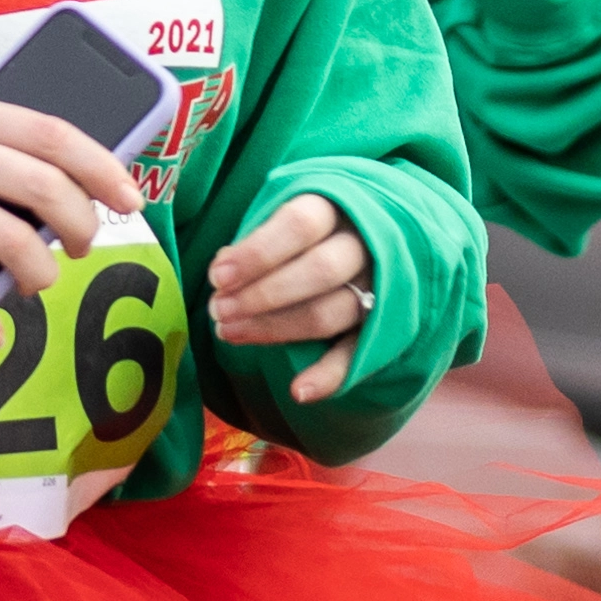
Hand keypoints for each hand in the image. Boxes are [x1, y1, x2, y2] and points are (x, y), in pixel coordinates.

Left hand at [208, 193, 374, 401]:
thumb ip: (260, 236)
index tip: (218, 276)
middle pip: (319, 270)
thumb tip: (223, 269)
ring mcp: (378, 287)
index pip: (301, 224)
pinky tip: (299, 392)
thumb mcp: (287, 212)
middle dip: (262, 295)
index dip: (257, 252)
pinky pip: (358, 353)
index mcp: (338, 208)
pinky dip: (330, 375)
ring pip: (330, 312)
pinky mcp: (382, 327)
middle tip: (218, 310)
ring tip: (229, 333)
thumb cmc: (308, 228)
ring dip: (277, 329)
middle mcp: (365, 246)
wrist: (371, 236)